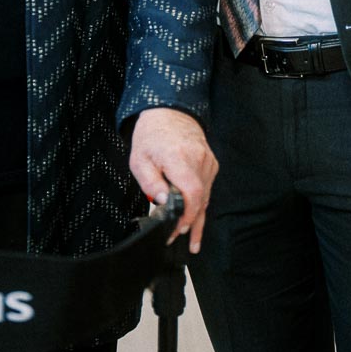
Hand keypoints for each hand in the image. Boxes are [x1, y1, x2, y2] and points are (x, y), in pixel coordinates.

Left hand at [129, 108, 217, 253]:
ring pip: (206, 196)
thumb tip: (163, 203)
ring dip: (197, 217)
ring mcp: (207, 161)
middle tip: (177, 237)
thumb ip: (151, 182)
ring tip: (191, 239)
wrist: (170, 112)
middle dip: (190, 223)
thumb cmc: (151, 136)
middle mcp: (198, 159)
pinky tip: (194, 219)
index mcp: (178, 157)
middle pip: (201, 199)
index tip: (177, 228)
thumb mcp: (139, 159)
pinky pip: (207, 188)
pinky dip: (200, 204)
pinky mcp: (211, 163)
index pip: (192, 192)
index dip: (187, 215)